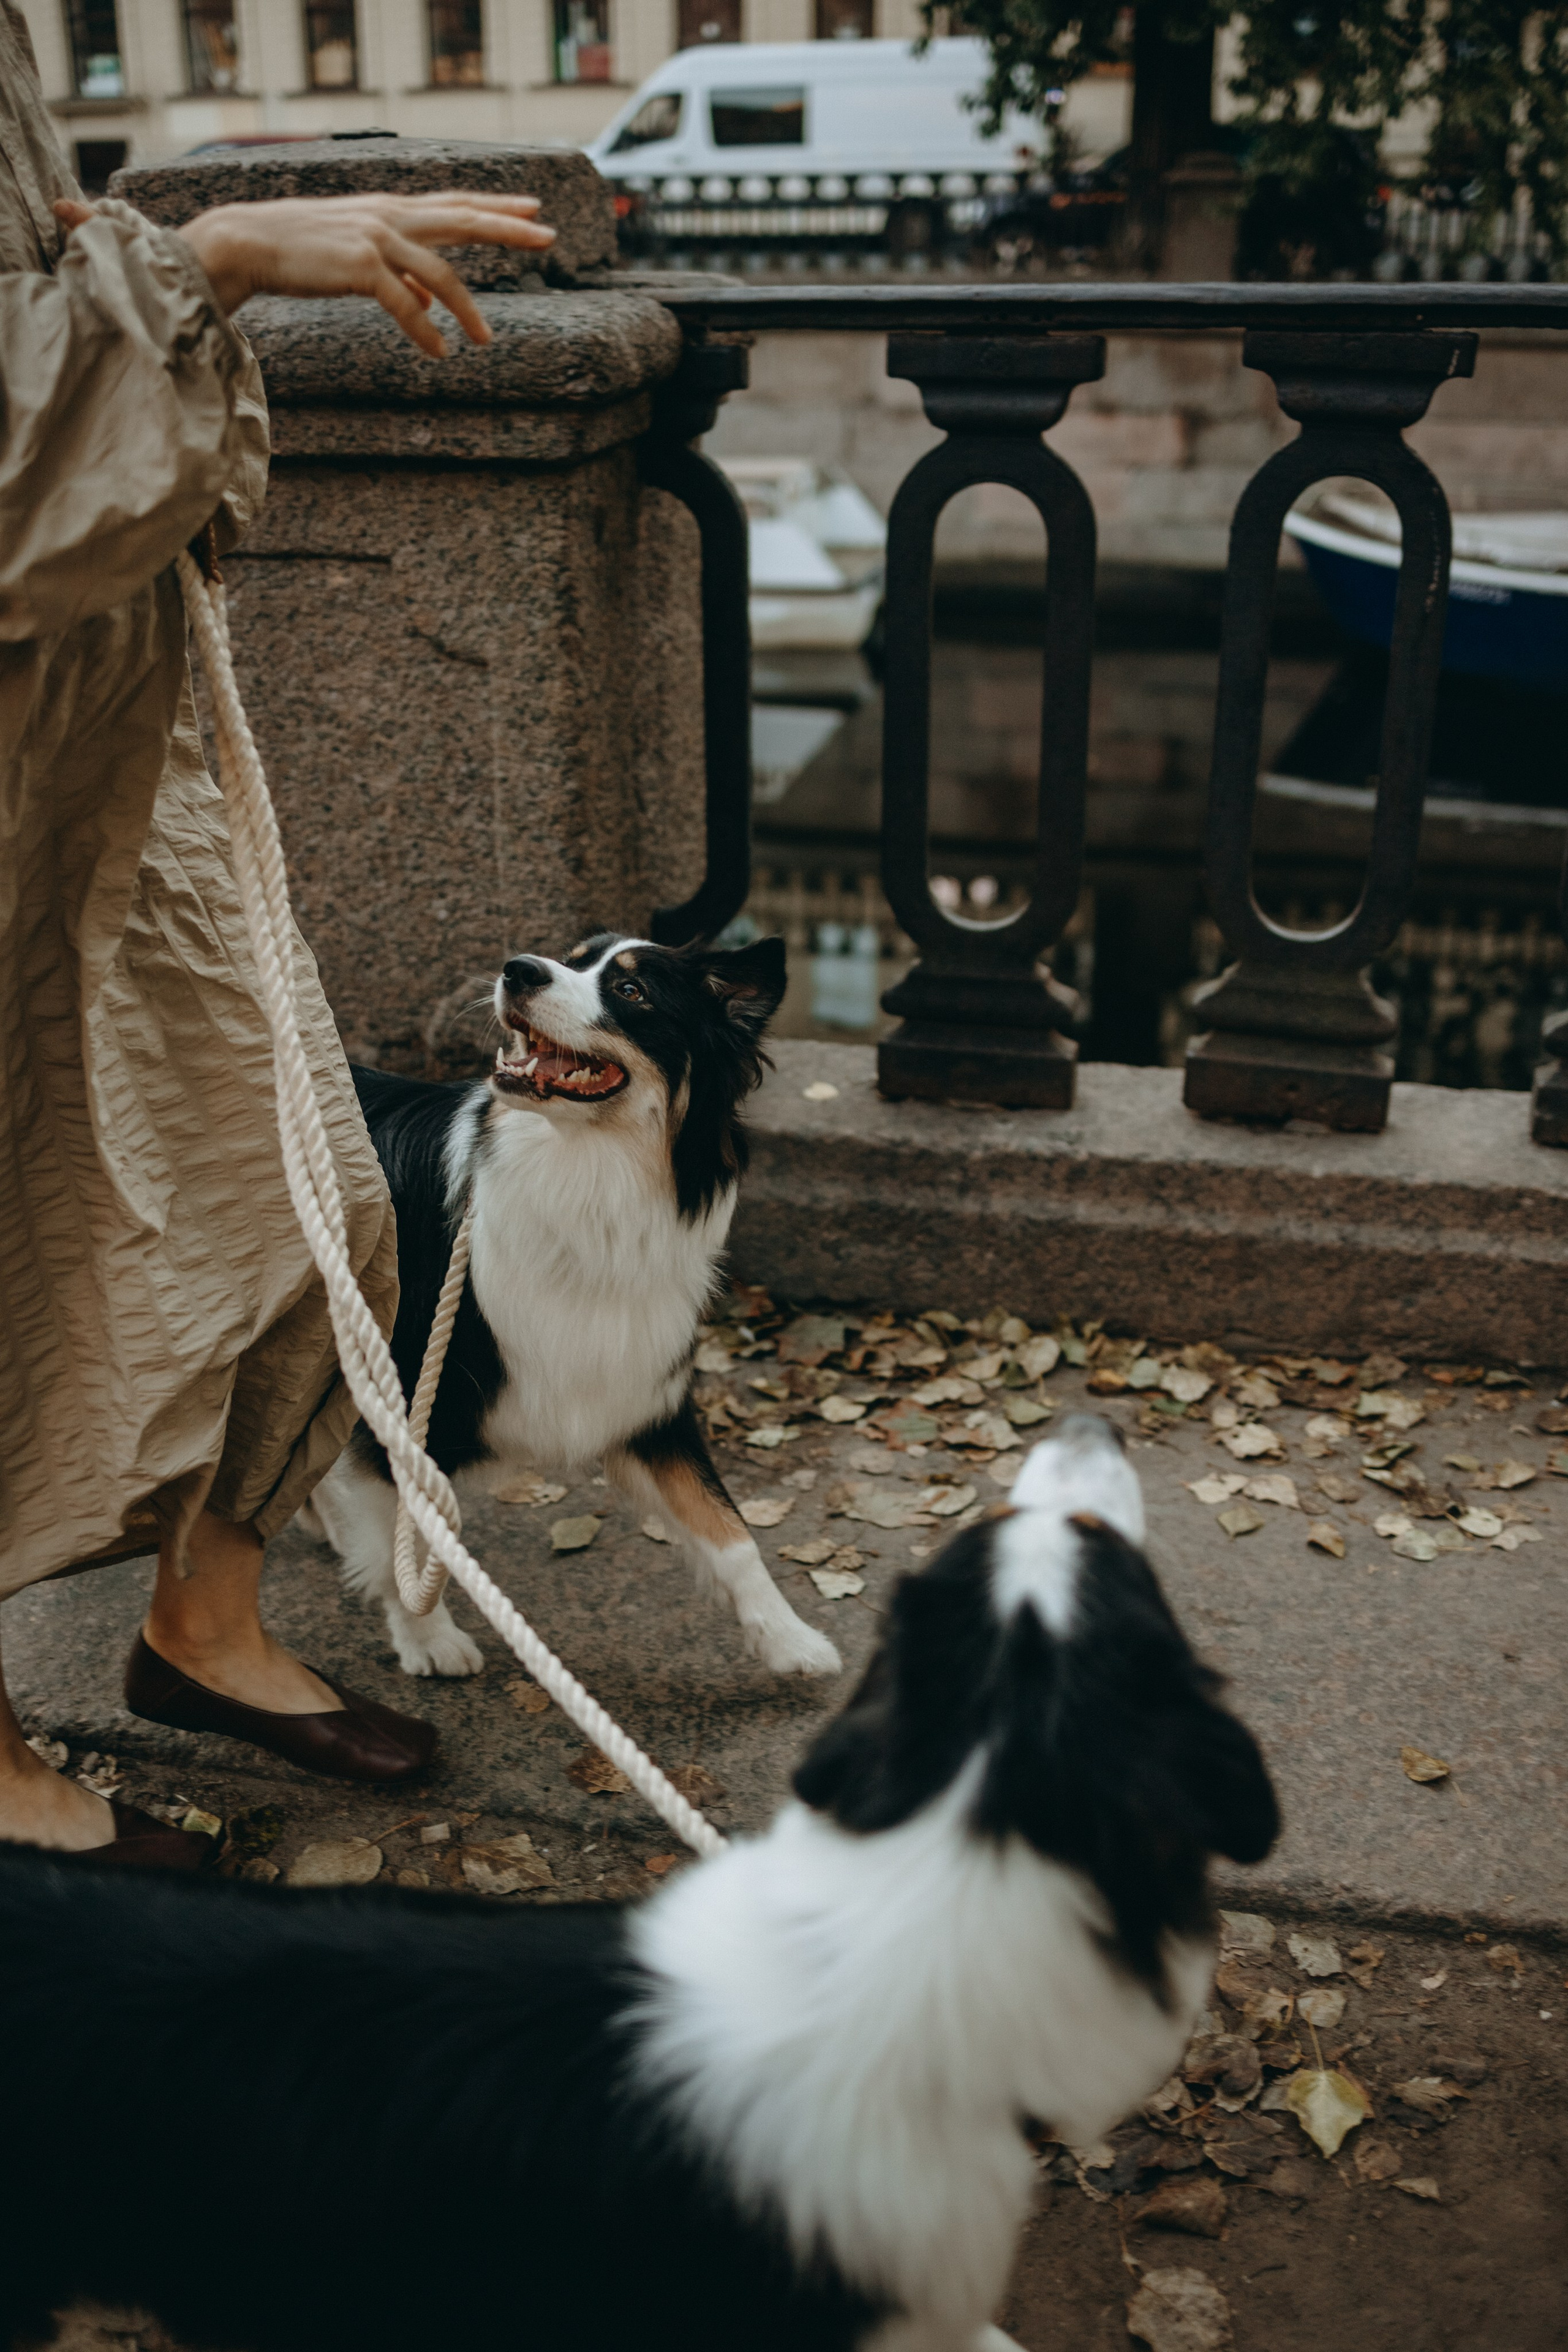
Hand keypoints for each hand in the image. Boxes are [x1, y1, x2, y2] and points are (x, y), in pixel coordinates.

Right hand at [53, 190, 556, 357]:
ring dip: (467, 309)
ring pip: (439, 271)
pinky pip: (406, 302)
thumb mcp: (356, 257)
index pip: (453, 203)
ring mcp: (374, 237)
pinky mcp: (359, 266)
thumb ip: (400, 273)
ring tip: (486, 340)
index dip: (495, 206)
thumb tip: (433, 301)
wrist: (246, 244)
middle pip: (461, 219)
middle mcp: (387, 215)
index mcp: (389, 209)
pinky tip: (440, 353)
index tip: (532, 209)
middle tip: (548, 237)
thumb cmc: (298, 253)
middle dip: (507, 229)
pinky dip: (426, 330)